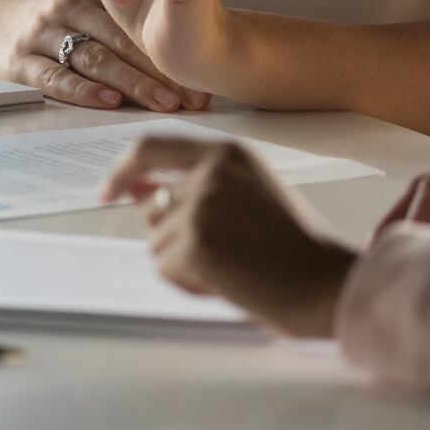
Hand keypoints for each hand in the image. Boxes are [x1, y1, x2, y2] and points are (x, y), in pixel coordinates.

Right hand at [0, 0, 208, 112]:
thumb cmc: (44, 12)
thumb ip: (125, 8)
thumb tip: (182, 37)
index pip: (138, 18)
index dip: (171, 46)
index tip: (202, 73)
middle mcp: (70, 9)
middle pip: (123, 40)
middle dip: (162, 69)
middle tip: (195, 95)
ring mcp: (44, 35)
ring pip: (95, 59)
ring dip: (133, 83)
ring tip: (166, 101)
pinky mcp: (20, 61)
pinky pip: (54, 77)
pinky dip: (83, 90)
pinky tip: (109, 102)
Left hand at [101, 136, 357, 338]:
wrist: (321, 279)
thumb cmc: (292, 244)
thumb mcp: (247, 194)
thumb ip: (196, 185)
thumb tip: (135, 193)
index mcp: (227, 152)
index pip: (153, 147)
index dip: (124, 170)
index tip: (108, 190)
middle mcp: (210, 171)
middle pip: (154, 208)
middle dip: (172, 238)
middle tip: (220, 256)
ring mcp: (200, 205)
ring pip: (157, 243)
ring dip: (185, 263)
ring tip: (233, 266)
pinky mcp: (194, 242)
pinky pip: (166, 268)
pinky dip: (189, 283)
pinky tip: (228, 281)